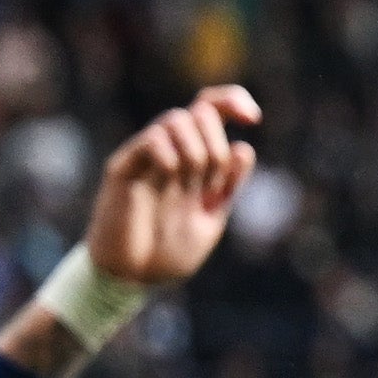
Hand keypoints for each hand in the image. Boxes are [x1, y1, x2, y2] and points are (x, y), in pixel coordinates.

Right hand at [89, 88, 262, 284]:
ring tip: (191, 184)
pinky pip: (152, 139)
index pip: (212, 109)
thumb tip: (244, 149)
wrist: (133, 277)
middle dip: (217, 144)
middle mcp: (171, 152)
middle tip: (211, 182)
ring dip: (197, 151)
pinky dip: (170, 154)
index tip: (253, 119)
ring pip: (177, 119)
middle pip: (200, 111)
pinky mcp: (123, 166)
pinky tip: (171, 176)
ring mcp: (146, 157)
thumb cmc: (169, 250)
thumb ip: (228, 186)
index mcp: (195, 160)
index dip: (234, 101)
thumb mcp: (211, 218)